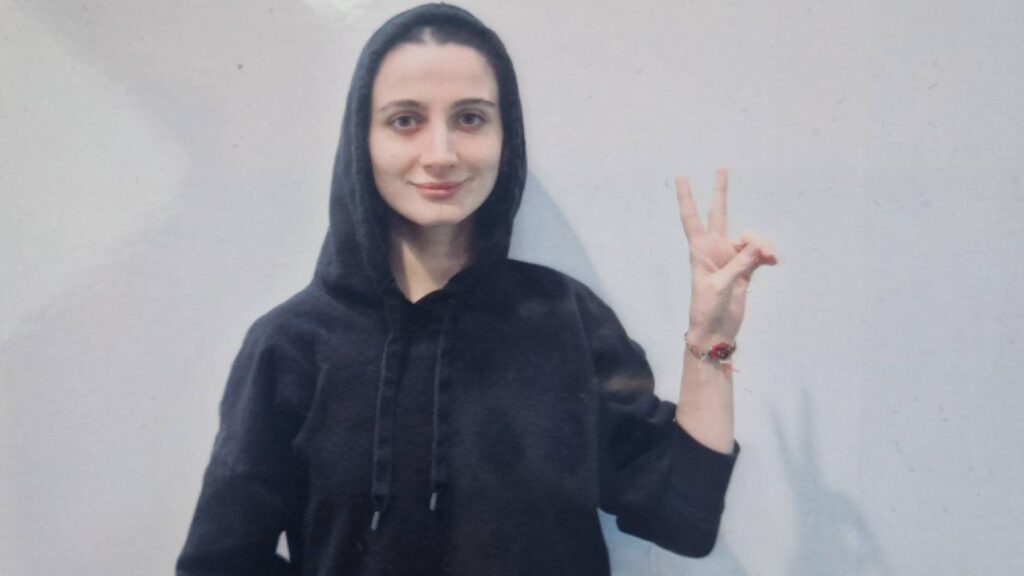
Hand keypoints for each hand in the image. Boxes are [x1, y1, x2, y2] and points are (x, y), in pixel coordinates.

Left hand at [675, 168, 776, 344]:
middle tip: (722, 168)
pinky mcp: (744, 269)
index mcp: (700, 250)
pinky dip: (767, 255)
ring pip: (749, 238)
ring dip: (761, 245)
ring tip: (770, 258)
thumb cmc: (707, 309)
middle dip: (721, 192)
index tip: (682, 177)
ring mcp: (730, 258)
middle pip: (719, 214)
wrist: (716, 331)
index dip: (687, 198)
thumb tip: (759, 247)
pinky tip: (773, 262)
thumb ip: (740, 264)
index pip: (692, 218)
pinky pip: (759, 253)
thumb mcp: (721, 286)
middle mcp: (715, 249)